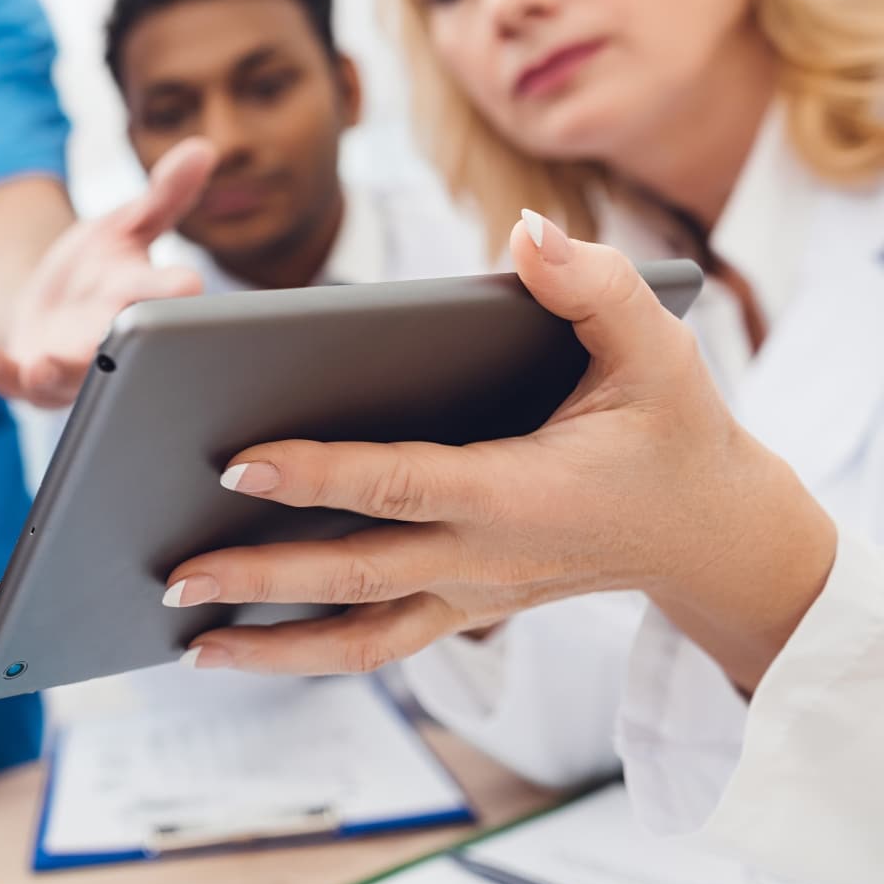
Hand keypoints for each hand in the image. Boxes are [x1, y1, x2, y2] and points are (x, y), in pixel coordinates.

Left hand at [0, 138, 216, 407]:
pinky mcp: (28, 376)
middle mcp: (110, 340)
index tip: (189, 284)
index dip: (177, 289)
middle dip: (121, 349)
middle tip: (120, 345)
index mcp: (141, 299)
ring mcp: (69, 364)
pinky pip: (13, 380)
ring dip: (56, 372)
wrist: (50, 307)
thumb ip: (164, 195)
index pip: (166, 294)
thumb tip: (201, 149)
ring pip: (68, 377)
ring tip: (44, 366)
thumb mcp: (127, 226)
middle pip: (121, 348)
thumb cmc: (100, 269)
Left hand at [161, 213, 837, 690]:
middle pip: (353, 574)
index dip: (317, 473)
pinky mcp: (461, 611)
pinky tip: (236, 645)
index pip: (398, 482)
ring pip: (357, 636)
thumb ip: (592, 286)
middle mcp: (484, 559)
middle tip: (171, 573)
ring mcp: (469, 597)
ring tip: (183, 638)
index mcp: (519, 492)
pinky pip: (375, 643)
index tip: (236, 460)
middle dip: (259, 577)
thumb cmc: (674, 432)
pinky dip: (305, 653)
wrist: (712, 534)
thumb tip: (527, 231)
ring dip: (269, 644)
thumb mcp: (660, 349)